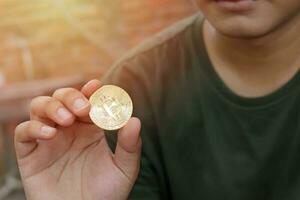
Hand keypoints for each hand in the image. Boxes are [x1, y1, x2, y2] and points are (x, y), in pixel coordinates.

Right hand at [14, 80, 141, 199]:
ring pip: (40, 106)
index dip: (91, 91)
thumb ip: (130, 146)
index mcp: (91, 128)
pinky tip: (50, 134)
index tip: (97, 86)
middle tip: (84, 108)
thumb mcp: (124, 169)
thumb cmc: (105, 193)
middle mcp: (69, 129)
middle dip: (71, 96)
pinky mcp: (31, 154)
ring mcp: (49, 140)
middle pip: (62, 97)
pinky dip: (34, 127)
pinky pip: (24, 131)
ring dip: (52, 106)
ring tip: (67, 120)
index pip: (88, 100)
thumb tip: (135, 120)